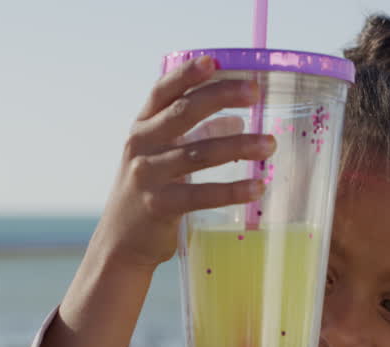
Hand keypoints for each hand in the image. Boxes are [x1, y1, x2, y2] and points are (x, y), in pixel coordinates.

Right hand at [91, 55, 276, 269]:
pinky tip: (257, 187)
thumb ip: (194, 135)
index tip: (214, 61)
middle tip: (255, 93)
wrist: (120, 242)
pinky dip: (233, 190)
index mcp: (142, 127)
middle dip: (221, 97)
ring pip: (199, 153)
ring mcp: (148, 175)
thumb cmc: (148, 193)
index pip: (163, 91)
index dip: (187, 74)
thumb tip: (237, 120)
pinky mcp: (160, 206)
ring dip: (238, 146)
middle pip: (183, 112)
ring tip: (269, 144)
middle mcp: (141, 145)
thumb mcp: (161, 156)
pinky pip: (202, 195)